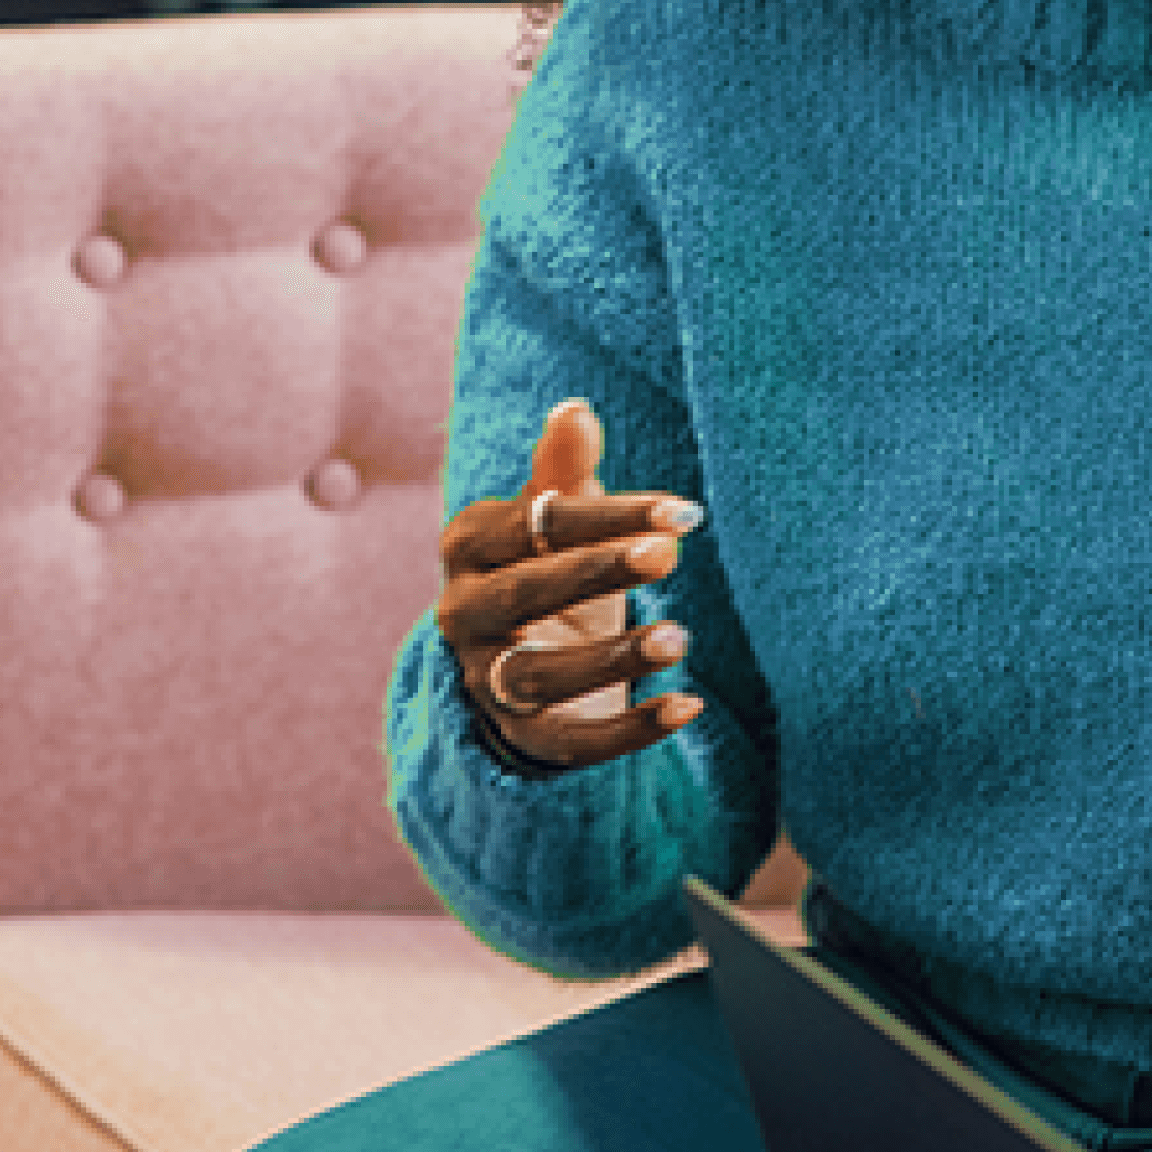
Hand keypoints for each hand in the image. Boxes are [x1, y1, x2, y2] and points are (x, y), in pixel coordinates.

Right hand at [434, 397, 707, 770]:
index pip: (536, 526)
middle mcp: (464, 614)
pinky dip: (629, 730)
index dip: (608, 517)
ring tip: (680, 639)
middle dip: (598, 571)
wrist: (513, 660)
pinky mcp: (521, 736)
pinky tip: (687, 706)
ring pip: (540, 674)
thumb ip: (563, 473)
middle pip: (527, 592)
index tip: (682, 513)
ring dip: (611, 658)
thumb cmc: (546, 569)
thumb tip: (574, 409)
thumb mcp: (554, 524)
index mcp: (470, 547)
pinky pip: (570, 742)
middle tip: (671, 555)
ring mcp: (486, 680)